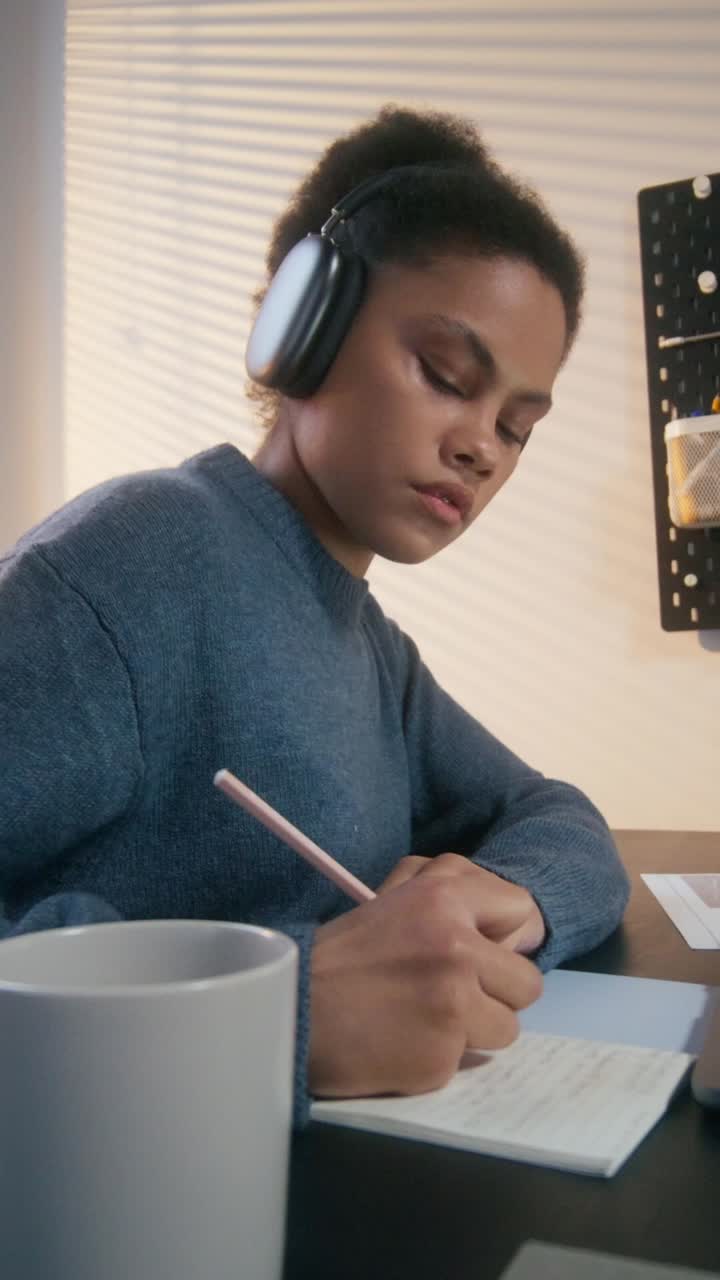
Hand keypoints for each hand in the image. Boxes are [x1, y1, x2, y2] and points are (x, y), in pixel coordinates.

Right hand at [308, 863, 542, 1099]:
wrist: (291, 1012)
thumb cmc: (342, 954)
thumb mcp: (390, 897)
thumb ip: (445, 889)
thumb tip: (511, 920)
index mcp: (442, 897)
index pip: (522, 911)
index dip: (507, 936)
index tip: (490, 951)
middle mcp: (456, 946)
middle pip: (527, 981)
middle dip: (496, 992)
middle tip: (454, 993)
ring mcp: (453, 1003)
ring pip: (507, 1026)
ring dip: (475, 1029)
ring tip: (427, 1018)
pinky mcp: (443, 1054)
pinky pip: (469, 1058)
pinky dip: (442, 1055)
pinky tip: (406, 1041)